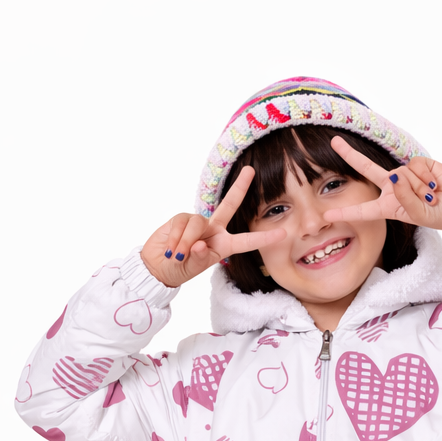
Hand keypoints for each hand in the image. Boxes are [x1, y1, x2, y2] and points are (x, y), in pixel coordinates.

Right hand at [139, 167, 286, 287]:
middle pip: (228, 205)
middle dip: (239, 188)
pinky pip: (182, 223)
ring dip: (186, 242)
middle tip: (251, 171)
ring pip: (197, 223)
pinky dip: (176, 238)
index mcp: (223, 246)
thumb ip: (198, 257)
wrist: (158, 266)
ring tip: (178, 256)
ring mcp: (198, 223)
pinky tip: (171, 248)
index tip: (283, 233)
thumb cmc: (179, 269)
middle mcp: (214, 230)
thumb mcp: (192, 268)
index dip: (264, 238)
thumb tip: (200, 244)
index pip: (246, 241)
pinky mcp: (181, 218)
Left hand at [326, 137, 441, 232]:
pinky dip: (426, 177)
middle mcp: (393, 188)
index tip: (327, 214)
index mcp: (389, 207)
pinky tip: (435, 184)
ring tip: (431, 196)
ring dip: (419, 188)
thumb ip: (404, 198)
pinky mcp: (419, 164)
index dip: (346, 213)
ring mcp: (405, 175)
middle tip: (335, 141)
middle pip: (367, 169)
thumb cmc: (439, 216)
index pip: (364, 210)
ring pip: (401, 174)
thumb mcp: (418, 216)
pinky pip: (414, 166)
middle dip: (351, 155)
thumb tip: (395, 175)